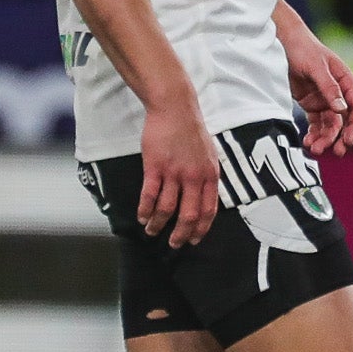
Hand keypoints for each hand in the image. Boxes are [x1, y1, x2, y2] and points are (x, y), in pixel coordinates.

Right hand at [139, 97, 219, 247]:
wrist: (175, 108)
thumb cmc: (191, 130)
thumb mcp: (209, 154)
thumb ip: (207, 176)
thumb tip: (205, 197)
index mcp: (210, 175)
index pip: (209, 210)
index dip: (201, 229)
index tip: (194, 240)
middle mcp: (194, 177)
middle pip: (188, 215)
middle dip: (180, 234)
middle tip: (174, 244)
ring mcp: (174, 172)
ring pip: (167, 208)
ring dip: (158, 224)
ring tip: (152, 231)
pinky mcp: (155, 167)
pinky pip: (149, 195)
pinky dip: (145, 210)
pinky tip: (142, 217)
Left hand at [280, 14, 352, 156]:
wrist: (282, 41)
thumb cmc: (302, 49)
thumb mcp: (315, 66)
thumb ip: (328, 87)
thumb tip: (341, 109)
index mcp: (345, 80)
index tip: (349, 140)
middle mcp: (337, 92)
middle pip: (344, 121)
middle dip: (340, 137)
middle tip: (336, 152)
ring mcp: (324, 99)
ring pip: (329, 125)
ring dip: (324, 139)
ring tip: (313, 149)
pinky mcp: (310, 104)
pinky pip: (315, 123)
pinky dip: (313, 134)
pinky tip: (306, 142)